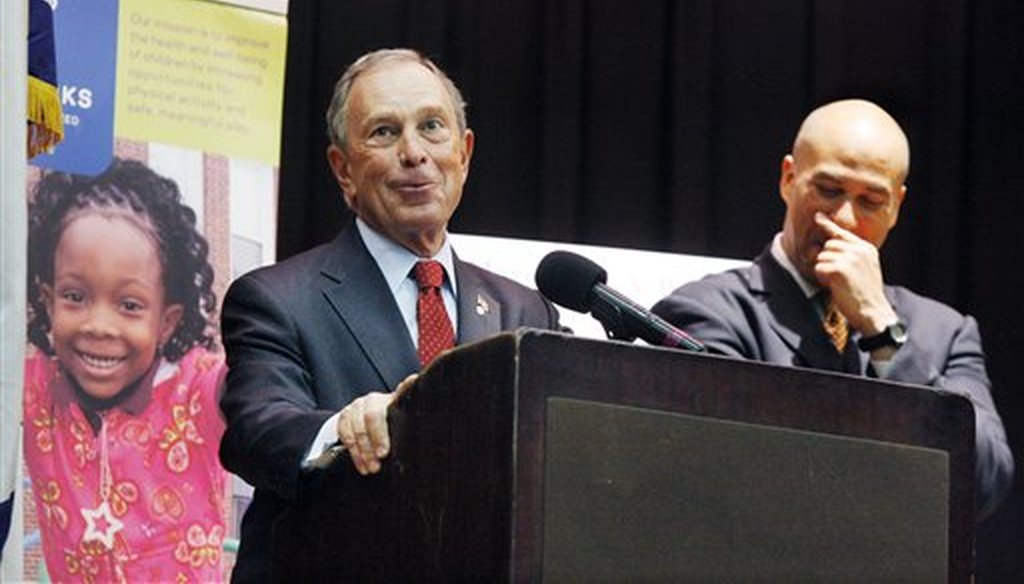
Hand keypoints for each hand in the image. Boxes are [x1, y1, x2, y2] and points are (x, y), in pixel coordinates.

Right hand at [336, 373, 417, 474]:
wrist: (364, 423)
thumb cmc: (389, 427)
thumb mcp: (401, 425)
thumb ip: (410, 425)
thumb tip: (424, 430)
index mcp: (393, 399)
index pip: (403, 389)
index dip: (408, 386)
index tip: (413, 384)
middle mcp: (374, 399)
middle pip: (373, 414)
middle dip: (378, 437)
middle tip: (382, 455)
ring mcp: (358, 406)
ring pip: (358, 427)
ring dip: (364, 450)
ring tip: (372, 467)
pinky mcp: (345, 415)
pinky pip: (345, 433)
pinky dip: (354, 452)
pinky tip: (361, 464)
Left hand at [813, 213, 897, 334]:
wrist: (873, 312)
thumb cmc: (865, 293)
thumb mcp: (864, 268)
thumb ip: (851, 254)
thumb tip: (828, 244)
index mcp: (866, 248)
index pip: (843, 233)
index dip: (828, 225)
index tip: (818, 217)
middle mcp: (859, 250)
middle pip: (829, 245)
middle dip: (827, 259)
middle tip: (838, 276)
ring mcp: (850, 258)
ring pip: (822, 256)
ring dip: (825, 270)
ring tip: (839, 282)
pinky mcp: (839, 269)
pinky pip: (819, 268)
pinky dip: (823, 278)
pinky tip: (835, 286)